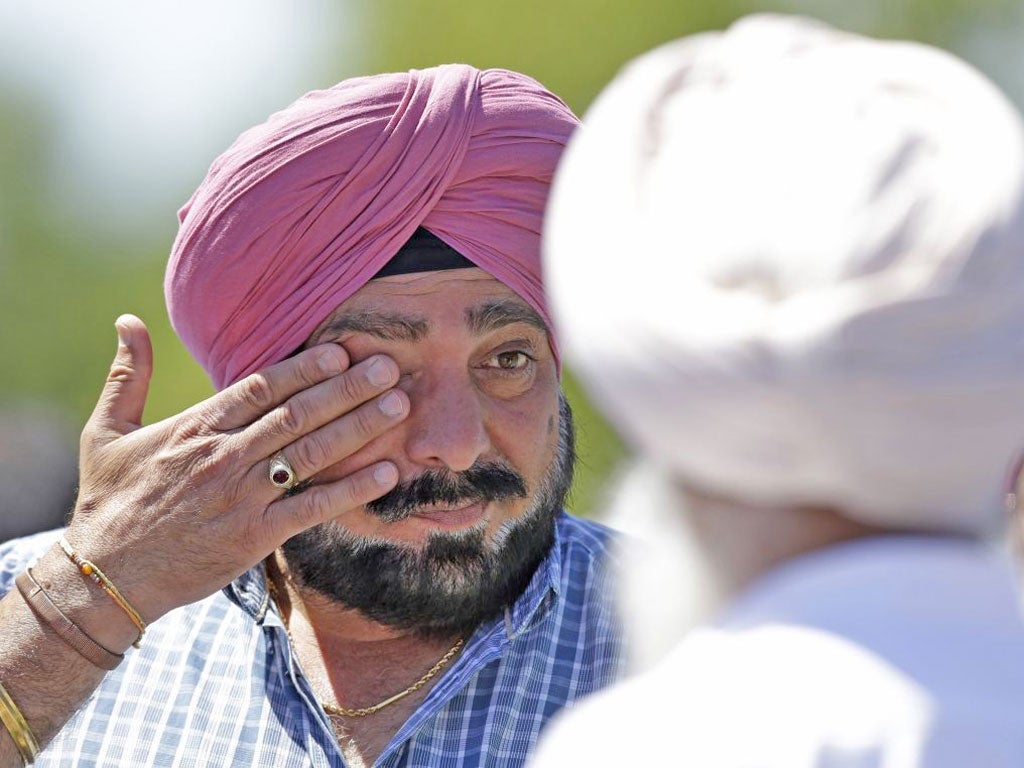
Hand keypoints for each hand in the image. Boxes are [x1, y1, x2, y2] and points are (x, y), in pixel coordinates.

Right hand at [63, 314, 406, 628]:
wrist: (104, 579)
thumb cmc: (109, 503)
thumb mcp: (106, 432)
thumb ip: (127, 376)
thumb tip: (127, 321)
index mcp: (195, 427)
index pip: (260, 388)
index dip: (305, 368)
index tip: (342, 350)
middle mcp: (224, 457)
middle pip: (296, 415)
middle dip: (347, 390)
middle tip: (388, 368)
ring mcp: (242, 498)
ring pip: (310, 454)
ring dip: (359, 428)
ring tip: (398, 407)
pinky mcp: (254, 538)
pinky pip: (312, 509)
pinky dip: (351, 491)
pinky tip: (386, 473)